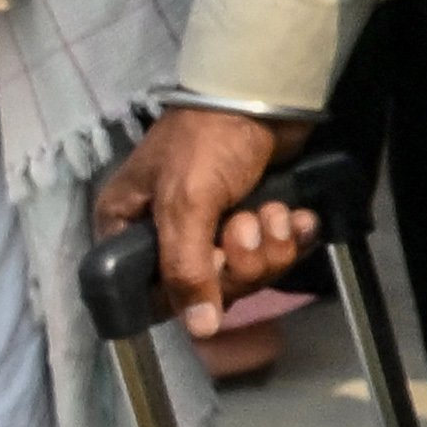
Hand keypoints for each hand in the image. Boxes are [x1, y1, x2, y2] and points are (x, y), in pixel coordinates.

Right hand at [83, 101, 329, 361]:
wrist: (262, 98)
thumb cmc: (208, 141)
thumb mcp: (185, 203)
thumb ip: (187, 268)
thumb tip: (200, 328)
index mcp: (130, 228)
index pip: (153, 291)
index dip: (191, 291)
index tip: (215, 266)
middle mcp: (167, 233)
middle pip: (211, 287)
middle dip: (242, 261)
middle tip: (246, 224)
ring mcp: (214, 227)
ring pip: (250, 272)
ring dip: (269, 246)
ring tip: (270, 212)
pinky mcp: (255, 218)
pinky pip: (279, 252)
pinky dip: (292, 236)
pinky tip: (296, 216)